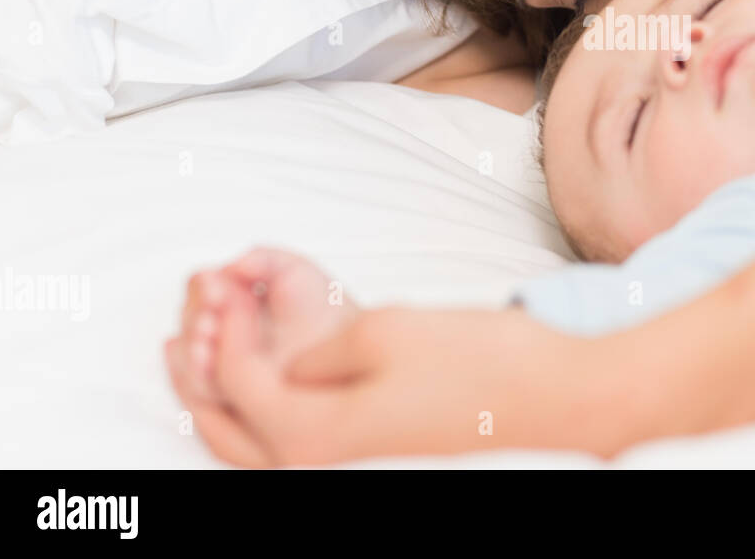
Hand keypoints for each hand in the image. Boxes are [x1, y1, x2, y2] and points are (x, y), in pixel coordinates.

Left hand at [167, 289, 611, 465]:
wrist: (561, 402)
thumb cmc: (481, 365)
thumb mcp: (387, 330)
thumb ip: (318, 348)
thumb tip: (288, 364)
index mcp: (312, 437)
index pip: (238, 380)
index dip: (226, 325)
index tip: (223, 280)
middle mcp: (318, 469)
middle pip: (227, 428)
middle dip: (201, 372)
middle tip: (193, 319)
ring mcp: (347, 473)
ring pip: (254, 447)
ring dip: (226, 397)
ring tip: (214, 348)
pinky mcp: (373, 464)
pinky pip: (293, 448)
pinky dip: (267, 414)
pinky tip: (279, 381)